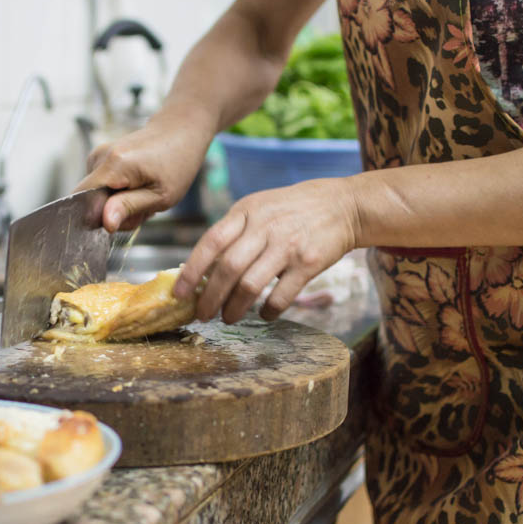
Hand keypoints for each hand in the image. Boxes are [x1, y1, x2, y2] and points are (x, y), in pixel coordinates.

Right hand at [75, 114, 212, 231]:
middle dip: (115, 214)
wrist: (179, 132)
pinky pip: (102, 188)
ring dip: (120, 205)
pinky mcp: (101, 158)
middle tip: (144, 208)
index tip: (122, 219)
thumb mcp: (160, 195)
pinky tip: (137, 188)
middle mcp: (100, 156)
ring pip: (97, 197)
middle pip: (90, 202)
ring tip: (144, 196)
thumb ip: (128, 207)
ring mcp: (98, 155)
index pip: (81, 199)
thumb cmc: (177, 163)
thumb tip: (105, 223)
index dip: (95, 217)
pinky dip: (119, 195)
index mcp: (114, 164)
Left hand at [174, 178, 359, 322]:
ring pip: (251, 284)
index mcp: (246, 212)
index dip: (192, 270)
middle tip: (202, 314)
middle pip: (228, 268)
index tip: (179, 293)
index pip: (211, 242)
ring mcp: (288, 245)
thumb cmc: (291, 210)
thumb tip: (202, 269)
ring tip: (227, 318)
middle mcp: (265, 227)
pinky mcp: (309, 263)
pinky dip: (269, 311)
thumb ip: (233, 232)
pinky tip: (263, 315)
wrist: (342, 206)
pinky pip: (282, 295)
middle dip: (210, 297)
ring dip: (234, 307)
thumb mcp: (258, 207)